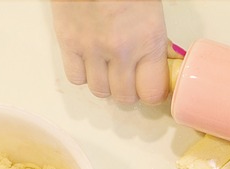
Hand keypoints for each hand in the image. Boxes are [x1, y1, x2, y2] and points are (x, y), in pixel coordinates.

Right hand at [50, 0, 178, 104]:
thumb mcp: (152, 10)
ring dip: (105, 85)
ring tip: (108, 69)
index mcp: (148, 39)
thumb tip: (162, 60)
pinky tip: (89, 61)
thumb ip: (155, 39)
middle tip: (129, 79)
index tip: (150, 87)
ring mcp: (92, 48)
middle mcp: (122, 50)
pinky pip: (76, 78)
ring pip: (99, 91)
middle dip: (129, 92)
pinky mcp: (68, 42)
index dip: (152, 94)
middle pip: (125, 98)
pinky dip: (83, 75)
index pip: (153, 93)